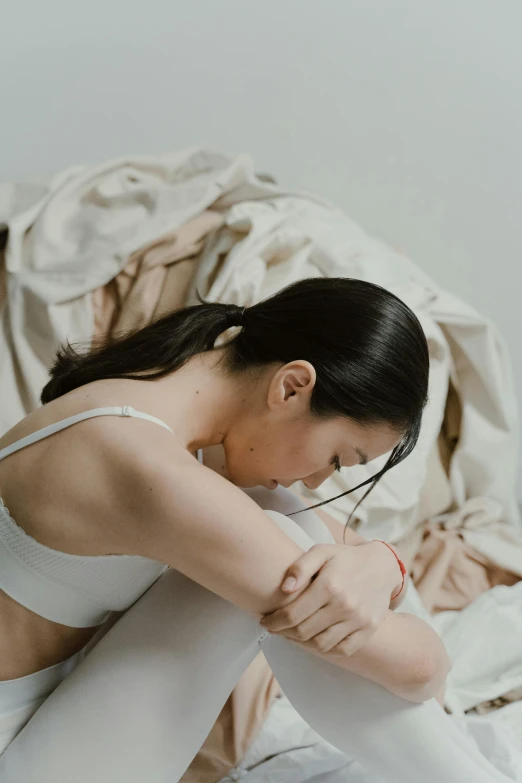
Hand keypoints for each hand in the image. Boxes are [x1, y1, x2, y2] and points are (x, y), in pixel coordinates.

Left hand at [259, 541, 403, 656]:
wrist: (382, 566)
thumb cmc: (345, 558)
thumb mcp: (321, 551)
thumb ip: (300, 567)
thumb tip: (284, 589)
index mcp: (329, 585)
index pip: (292, 614)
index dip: (274, 621)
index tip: (265, 621)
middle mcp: (345, 605)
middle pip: (304, 632)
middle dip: (283, 633)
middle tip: (274, 628)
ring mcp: (358, 620)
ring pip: (321, 644)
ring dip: (301, 643)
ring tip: (291, 634)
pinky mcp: (368, 629)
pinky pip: (342, 649)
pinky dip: (325, 649)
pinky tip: (314, 639)